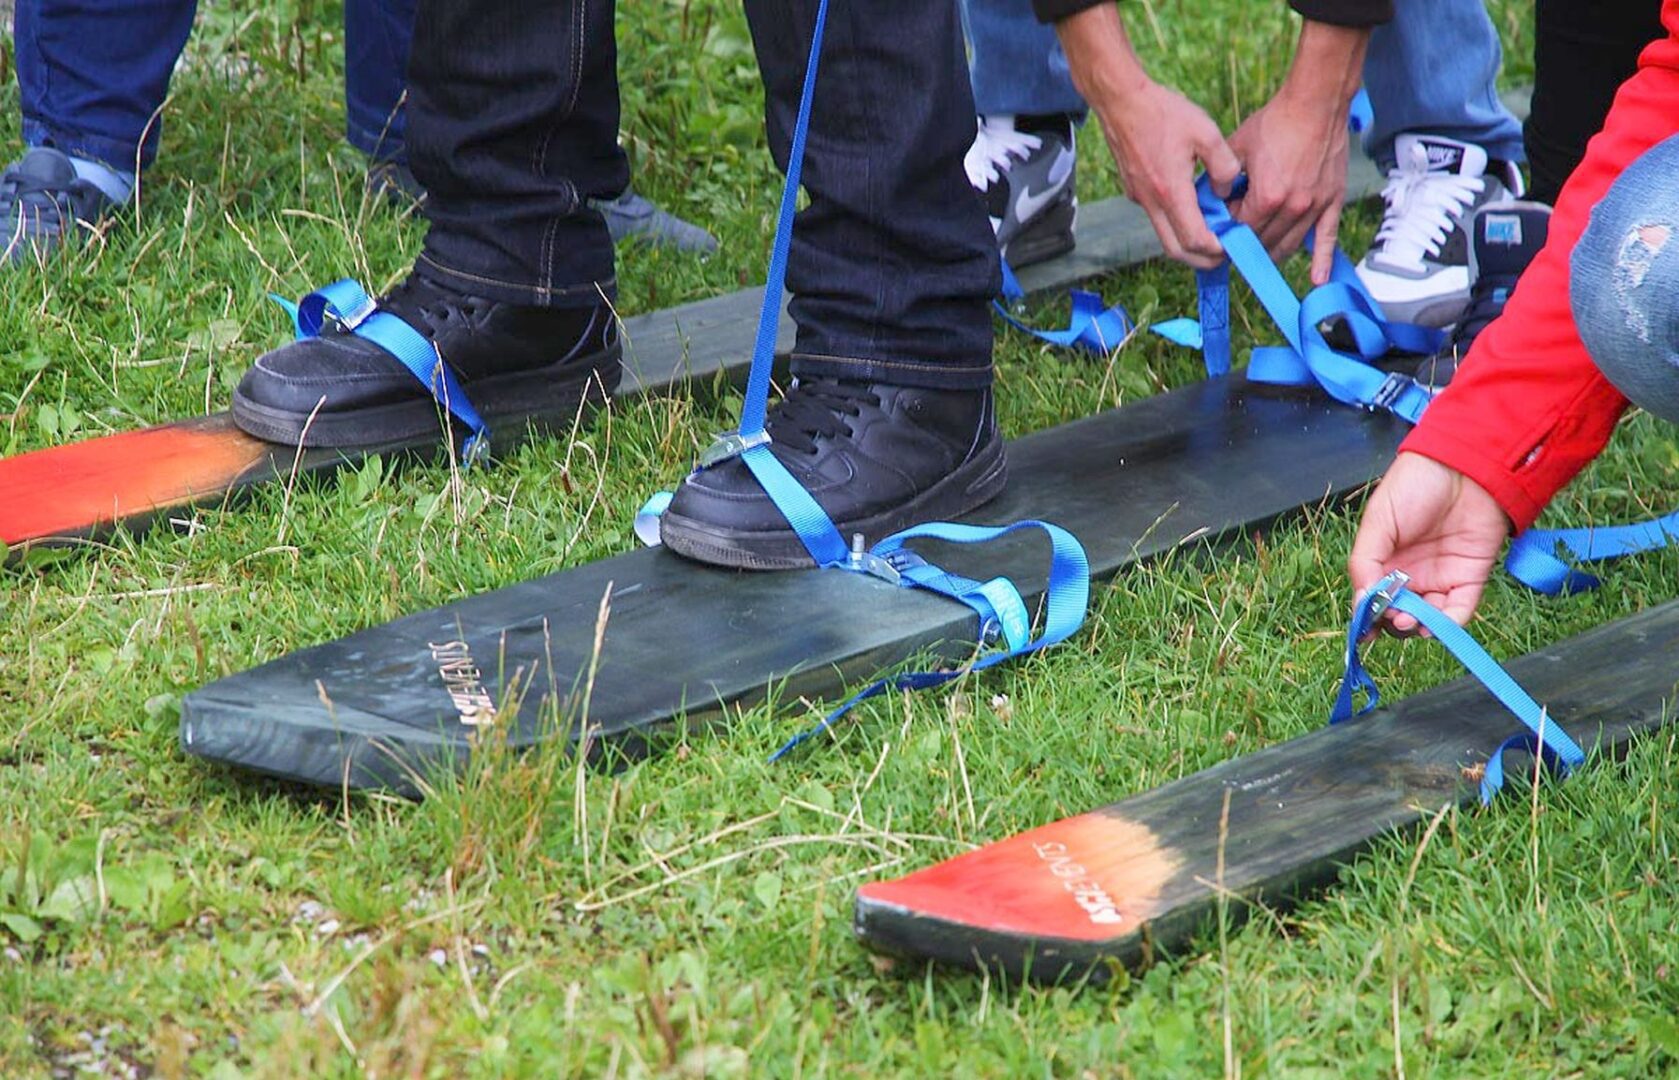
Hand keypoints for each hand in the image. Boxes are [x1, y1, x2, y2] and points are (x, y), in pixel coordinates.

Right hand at [1056, 5, 1240, 269]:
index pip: (1194, 239)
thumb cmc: (1163, 112)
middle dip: (1202, 260)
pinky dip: (1176, 224)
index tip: (1233, 246)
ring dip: (1188, 244)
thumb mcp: (1206, 131)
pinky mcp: (1135, 192)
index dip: (1215, 250)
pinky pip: (1157, 218)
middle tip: (1224, 255)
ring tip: (1212, 236)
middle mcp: (1151, 202)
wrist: (1121, 101)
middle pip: (1176, 250)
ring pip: (1164, 237)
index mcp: (1171, 191)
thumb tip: (1225, 190)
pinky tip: (1192, 209)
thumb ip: (1224, 165)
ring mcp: (1140, 199)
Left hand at [1227, 20, 1368, 284]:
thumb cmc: (1276, 121)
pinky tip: (1316, 280)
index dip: (1227, 231)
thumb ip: (1221, 177)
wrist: (1317, 102)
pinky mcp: (1333, 202)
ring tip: (1258, 254)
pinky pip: (1326, 238)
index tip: (1221, 227)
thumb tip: (1209, 200)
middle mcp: (1292, 207)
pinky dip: (1322, 261)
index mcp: (1267, 197)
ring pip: (1288, 245)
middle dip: (1247, 243)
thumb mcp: (1237, 147)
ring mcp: (1315, 207)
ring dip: (1271, 252)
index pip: (1241, 230)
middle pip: (1263, 242)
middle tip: (1236, 243)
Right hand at [1347, 453, 1512, 634]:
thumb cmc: (1414, 485)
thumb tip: (1362, 602)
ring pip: (1427, 618)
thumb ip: (1365, 563)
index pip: (1373, 598)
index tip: (1364, 630)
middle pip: (1398, 613)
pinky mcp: (1470, 578)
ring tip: (1410, 619)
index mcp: (1384, 560)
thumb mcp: (1377, 522)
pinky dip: (1448, 623)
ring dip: (1417, 626)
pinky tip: (1435, 623)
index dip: (1367, 617)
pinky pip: (1459, 610)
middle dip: (1392, 622)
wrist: (1463, 467)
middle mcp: (1411, 573)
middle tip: (1391, 617)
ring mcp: (1440, 577)